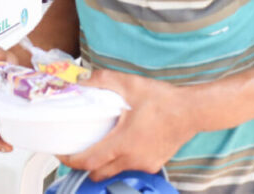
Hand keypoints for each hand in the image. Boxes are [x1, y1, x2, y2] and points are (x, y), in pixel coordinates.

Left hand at [58, 68, 195, 180]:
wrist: (192, 111)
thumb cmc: (163, 99)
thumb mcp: (128, 83)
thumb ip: (101, 80)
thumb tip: (80, 80)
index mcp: (124, 143)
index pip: (90, 161)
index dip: (71, 160)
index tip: (61, 153)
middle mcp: (133, 159)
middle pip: (99, 173)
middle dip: (83, 166)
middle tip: (75, 151)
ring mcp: (144, 164)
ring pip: (114, 172)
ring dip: (101, 165)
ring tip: (95, 146)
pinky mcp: (153, 164)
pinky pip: (129, 168)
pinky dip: (118, 162)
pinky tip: (117, 146)